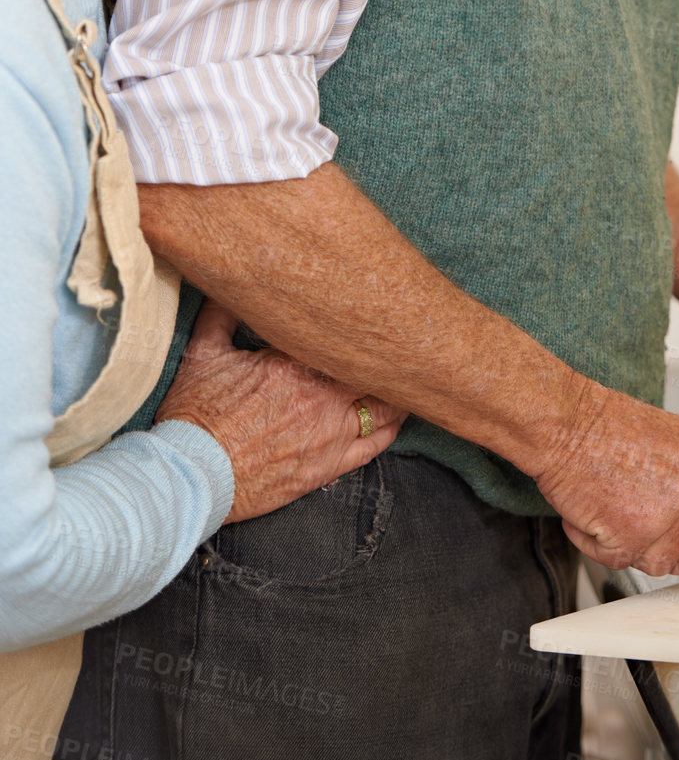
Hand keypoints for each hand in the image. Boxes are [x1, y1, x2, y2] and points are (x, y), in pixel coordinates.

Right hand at [154, 300, 405, 521]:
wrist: (192, 475)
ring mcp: (331, 433)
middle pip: (375, 369)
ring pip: (385, 406)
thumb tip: (234, 284)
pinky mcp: (330, 466)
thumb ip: (223, 313)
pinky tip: (398, 415)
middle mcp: (322, 397)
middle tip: (401, 339)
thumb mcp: (203, 352)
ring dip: (397, 390)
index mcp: (295, 363)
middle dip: (387, 354)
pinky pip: (376, 444)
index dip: (361, 323)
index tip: (373, 309)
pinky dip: (392, 427)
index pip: (345, 335)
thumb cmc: (194, 415)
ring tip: (405, 374)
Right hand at [531, 378, 678, 576]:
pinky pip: (622, 562)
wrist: (565, 420)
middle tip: (646, 521)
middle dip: (675, 551)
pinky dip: (600, 545)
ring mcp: (676, 508)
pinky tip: (597, 510)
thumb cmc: (612, 430)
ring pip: (664, 565)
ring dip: (634, 546)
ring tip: (618, 504)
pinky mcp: (638, 531)